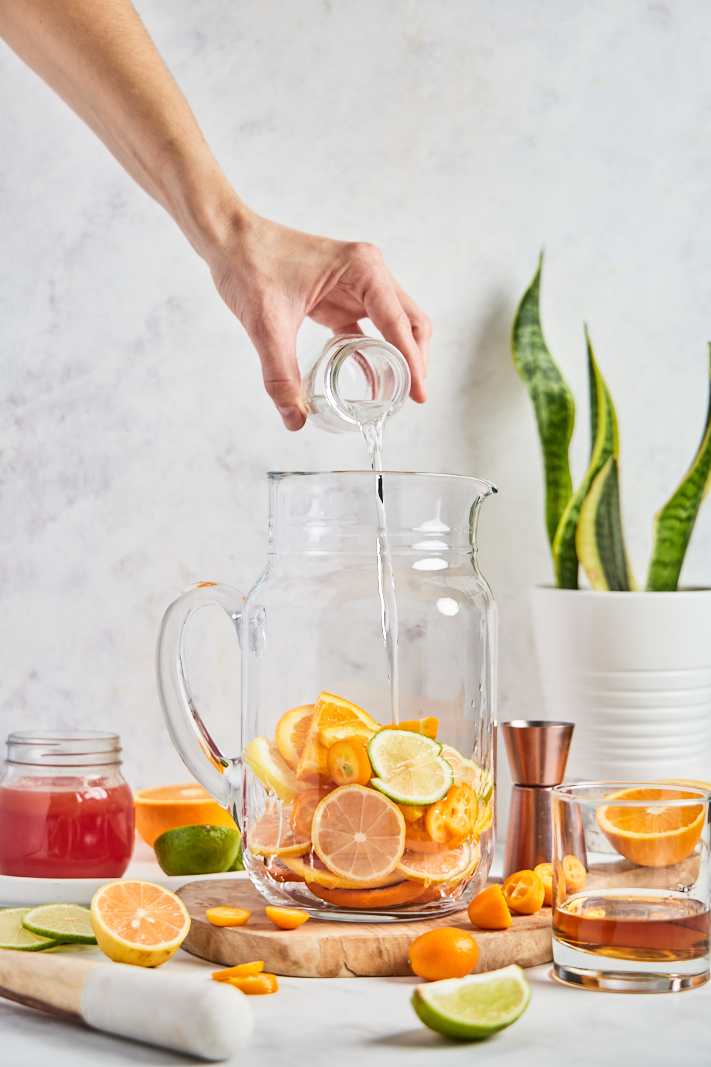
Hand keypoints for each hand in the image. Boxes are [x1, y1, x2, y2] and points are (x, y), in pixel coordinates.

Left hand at [206, 208, 431, 429]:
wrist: (228, 239)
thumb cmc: (249, 264)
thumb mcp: (266, 326)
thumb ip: (280, 376)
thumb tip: (294, 419)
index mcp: (362, 269)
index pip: (400, 324)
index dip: (412, 364)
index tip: (417, 396)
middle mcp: (368, 272)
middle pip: (410, 321)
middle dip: (415, 360)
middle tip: (411, 398)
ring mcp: (357, 283)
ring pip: (395, 324)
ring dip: (398, 356)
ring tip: (394, 393)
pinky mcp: (341, 294)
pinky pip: (369, 327)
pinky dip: (375, 352)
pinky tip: (370, 378)